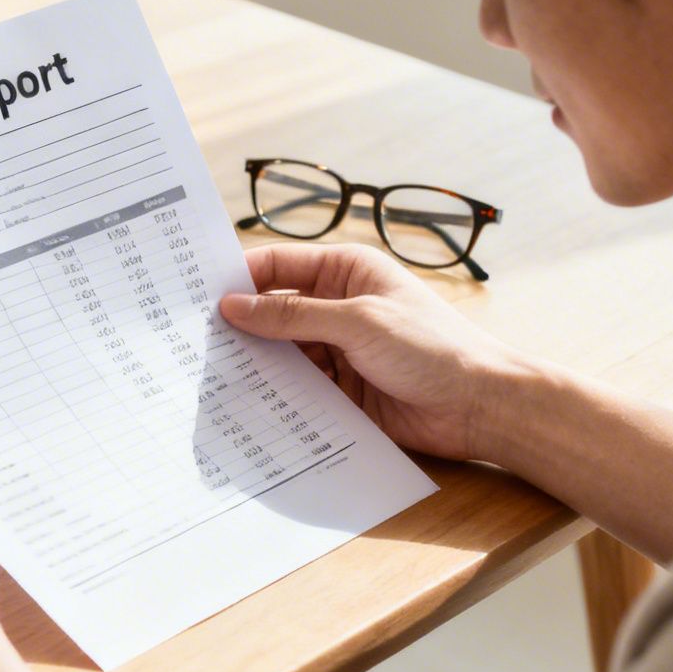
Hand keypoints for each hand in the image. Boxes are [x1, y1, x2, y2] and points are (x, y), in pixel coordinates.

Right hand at [218, 242, 527, 463]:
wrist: (479, 406)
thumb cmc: (434, 347)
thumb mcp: (359, 322)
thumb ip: (294, 316)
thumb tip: (234, 306)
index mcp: (347, 271)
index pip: (280, 265)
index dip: (240, 277)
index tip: (198, 294)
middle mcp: (339, 307)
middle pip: (274, 311)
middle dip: (240, 325)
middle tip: (193, 339)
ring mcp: (339, 350)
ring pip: (282, 353)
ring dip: (255, 363)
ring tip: (209, 374)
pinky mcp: (341, 391)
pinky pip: (297, 389)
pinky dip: (274, 395)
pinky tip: (244, 404)